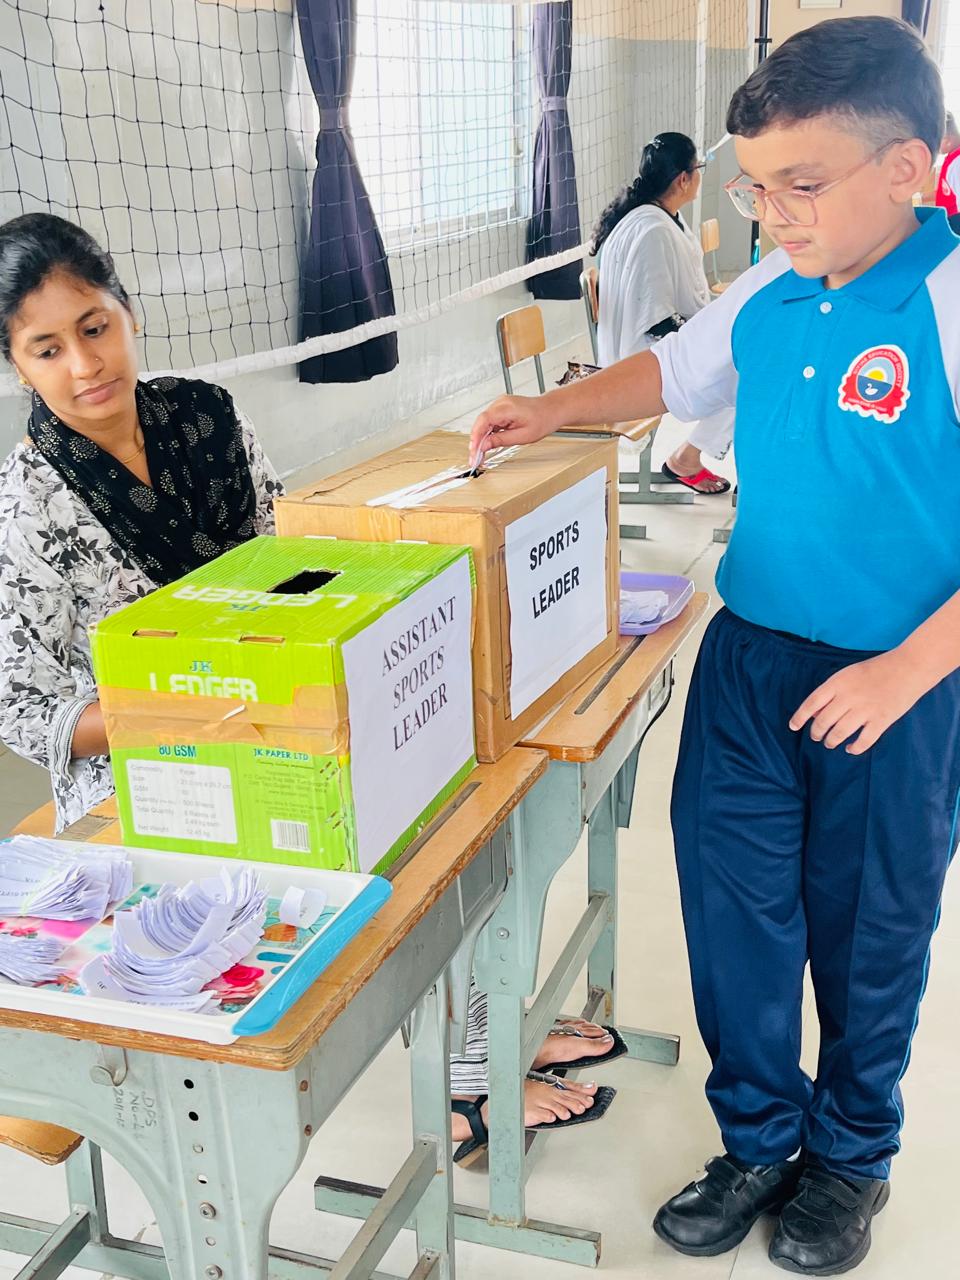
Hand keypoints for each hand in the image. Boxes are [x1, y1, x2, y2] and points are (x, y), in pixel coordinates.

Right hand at [468, 394, 558, 466]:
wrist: (551, 410)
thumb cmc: (542, 420)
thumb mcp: (522, 436)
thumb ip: (501, 440)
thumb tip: (484, 446)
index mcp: (506, 408)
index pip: (483, 422)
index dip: (475, 439)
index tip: (474, 453)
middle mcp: (501, 403)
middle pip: (480, 423)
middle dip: (476, 441)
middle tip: (475, 458)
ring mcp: (500, 404)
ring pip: (483, 423)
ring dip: (480, 438)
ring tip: (479, 454)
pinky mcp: (501, 408)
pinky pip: (489, 421)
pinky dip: (487, 433)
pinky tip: (487, 444)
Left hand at [789, 650, 928, 754]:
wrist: (908, 667)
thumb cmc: (875, 670)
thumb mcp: (847, 675)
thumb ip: (830, 692)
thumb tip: (812, 714)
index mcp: (838, 683)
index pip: (811, 703)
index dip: (799, 717)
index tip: (793, 727)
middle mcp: (849, 696)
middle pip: (823, 721)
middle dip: (816, 733)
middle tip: (817, 737)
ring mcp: (866, 709)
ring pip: (839, 733)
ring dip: (831, 741)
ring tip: (830, 743)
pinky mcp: (882, 720)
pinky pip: (864, 741)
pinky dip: (855, 748)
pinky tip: (850, 749)